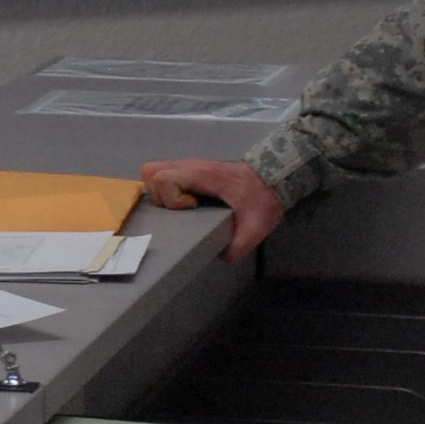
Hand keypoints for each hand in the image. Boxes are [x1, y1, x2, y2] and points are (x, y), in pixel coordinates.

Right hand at [136, 155, 285, 260]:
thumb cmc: (262, 198)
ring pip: (154, 171)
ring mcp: (189, 166)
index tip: (193, 209)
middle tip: (180, 211)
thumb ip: (237, 246)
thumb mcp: (255, 227)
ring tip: (180, 209)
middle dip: (159, 196)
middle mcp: (191, 166)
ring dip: (160, 192)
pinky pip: (165, 175)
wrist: (273, 178)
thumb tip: (218, 257)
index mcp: (204, 175)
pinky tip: (185, 205)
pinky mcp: (190, 171)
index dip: (172, 199)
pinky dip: (167, 190)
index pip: (164, 178)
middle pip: (151, 171)